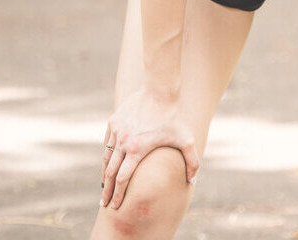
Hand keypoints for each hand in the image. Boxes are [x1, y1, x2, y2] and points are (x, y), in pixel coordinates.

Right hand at [100, 88, 199, 209]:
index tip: (115, 206)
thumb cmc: (174, 117)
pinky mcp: (114, 121)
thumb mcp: (186, 140)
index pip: (123, 179)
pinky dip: (108, 153)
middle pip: (110, 172)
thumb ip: (192, 162)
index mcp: (137, 150)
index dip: (118, 195)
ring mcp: (117, 131)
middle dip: (107, 190)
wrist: (159, 91)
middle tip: (104, 203)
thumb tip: (193, 181)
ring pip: (106, 157)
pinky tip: (109, 160)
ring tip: (104, 185)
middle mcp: (123, 142)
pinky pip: (108, 141)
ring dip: (105, 173)